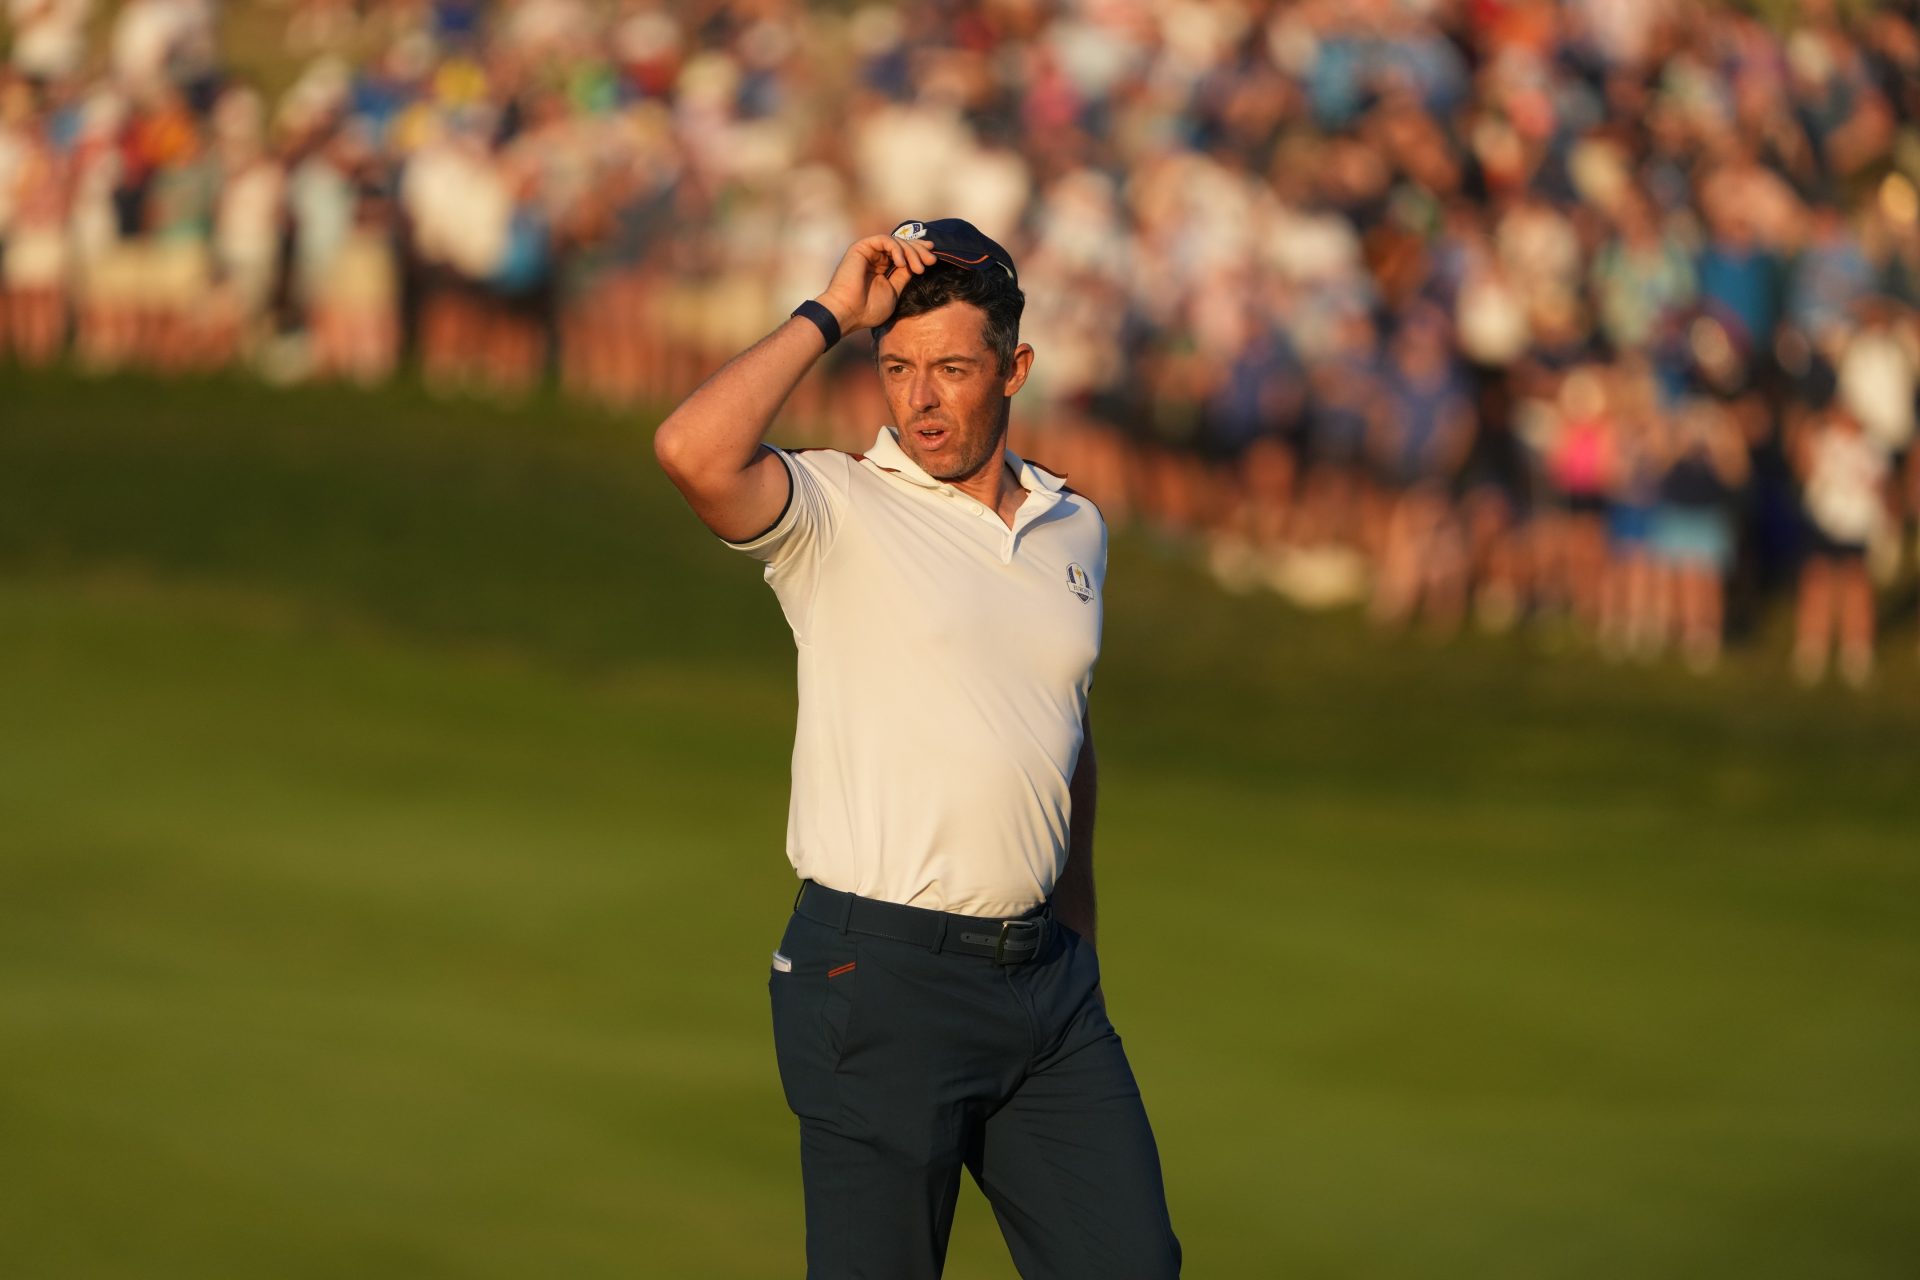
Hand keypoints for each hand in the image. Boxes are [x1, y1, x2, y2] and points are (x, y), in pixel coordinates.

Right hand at [815, 233, 937, 336]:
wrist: (847, 312)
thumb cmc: (868, 309)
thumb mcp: (894, 292)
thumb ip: (903, 276)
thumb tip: (916, 265)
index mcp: (882, 268)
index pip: (904, 254)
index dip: (919, 253)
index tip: (934, 259)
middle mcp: (875, 257)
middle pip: (902, 245)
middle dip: (919, 251)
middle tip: (932, 261)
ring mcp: (868, 251)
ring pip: (896, 241)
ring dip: (911, 252)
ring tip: (919, 268)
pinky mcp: (861, 247)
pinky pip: (884, 240)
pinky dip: (896, 249)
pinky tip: (902, 264)